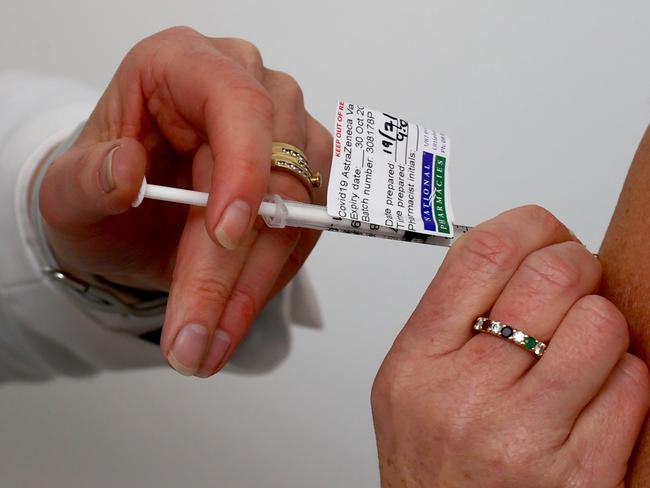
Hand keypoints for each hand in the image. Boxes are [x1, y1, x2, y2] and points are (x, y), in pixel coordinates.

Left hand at [39, 27, 331, 376]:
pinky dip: (268, 283)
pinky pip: (302, 235)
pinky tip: (230, 317)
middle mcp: (246, 89)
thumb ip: (87, 180)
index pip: (237, 102)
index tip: (224, 234)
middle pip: (273, 173)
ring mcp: (283, 134)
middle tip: (194, 333)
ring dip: (253, 286)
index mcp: (183, 65)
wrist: (131, 215)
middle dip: (232, 265)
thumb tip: (124, 172)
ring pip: (297, 212)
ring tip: (206, 341)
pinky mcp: (303, 178)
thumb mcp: (70, 188)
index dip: (242, 167)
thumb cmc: (103, 185)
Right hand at [371, 206, 649, 486]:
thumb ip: (449, 315)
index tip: (540, 231)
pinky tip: (593, 394)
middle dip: (576, 264)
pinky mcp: (582, 475)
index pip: (482, 254)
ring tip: (580, 344)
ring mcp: (526, 438)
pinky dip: (622, 378)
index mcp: (419, 363)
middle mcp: (468, 398)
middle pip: (551, 277)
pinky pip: (633, 385)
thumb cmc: (429, 461)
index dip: (527, 225)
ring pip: (602, 326)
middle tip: (573, 280)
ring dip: (601, 323)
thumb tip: (511, 254)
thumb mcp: (408, 380)